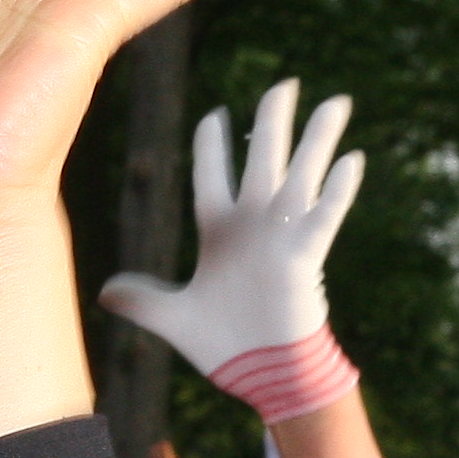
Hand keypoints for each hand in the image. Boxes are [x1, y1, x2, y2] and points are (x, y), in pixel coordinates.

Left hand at [97, 83, 363, 418]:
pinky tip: (351, 159)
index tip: (215, 113)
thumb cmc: (224, 345)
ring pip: (301, 175)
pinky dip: (336, 190)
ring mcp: (281, 237)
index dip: (213, 145)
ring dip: (317, 140)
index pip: (213, 176)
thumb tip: (106, 291)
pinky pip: (324, 216)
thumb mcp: (172, 318)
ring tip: (336, 101)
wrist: (260, 374)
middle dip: (273, 121)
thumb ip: (142, 299)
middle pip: (263, 159)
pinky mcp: (304, 256)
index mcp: (219, 233)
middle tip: (285, 83)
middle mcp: (252, 225)